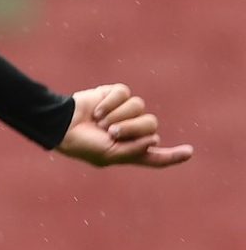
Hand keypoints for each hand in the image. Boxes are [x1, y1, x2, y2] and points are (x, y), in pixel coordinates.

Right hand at [56, 84, 192, 168]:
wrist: (60, 125)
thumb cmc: (81, 144)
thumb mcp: (108, 155)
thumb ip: (134, 151)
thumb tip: (155, 138)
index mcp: (129, 150)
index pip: (155, 155)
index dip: (172, 155)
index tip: (189, 152)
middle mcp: (131, 130)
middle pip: (151, 126)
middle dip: (132, 128)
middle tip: (111, 132)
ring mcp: (124, 112)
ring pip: (140, 107)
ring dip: (118, 115)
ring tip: (100, 121)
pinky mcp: (115, 95)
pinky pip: (125, 94)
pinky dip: (111, 102)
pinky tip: (97, 110)